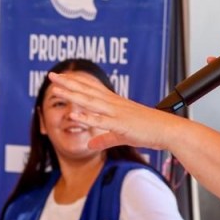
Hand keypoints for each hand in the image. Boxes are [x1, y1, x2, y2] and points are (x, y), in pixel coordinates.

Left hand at [46, 72, 176, 150]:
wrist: (168, 131)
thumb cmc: (149, 131)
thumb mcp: (122, 135)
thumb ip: (104, 139)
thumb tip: (90, 145)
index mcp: (115, 104)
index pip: (92, 89)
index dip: (76, 83)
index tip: (62, 77)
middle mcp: (114, 104)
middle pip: (87, 91)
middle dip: (69, 83)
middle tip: (52, 75)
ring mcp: (117, 113)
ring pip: (90, 102)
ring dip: (72, 94)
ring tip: (56, 88)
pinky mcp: (121, 124)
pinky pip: (100, 121)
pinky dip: (86, 117)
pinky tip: (73, 114)